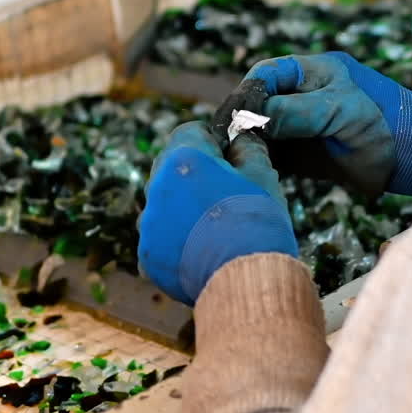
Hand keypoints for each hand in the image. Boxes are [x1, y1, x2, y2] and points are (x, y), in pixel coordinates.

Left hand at [138, 122, 297, 305]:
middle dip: (196, 174)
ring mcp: (149, 224)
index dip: (212, 142)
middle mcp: (157, 187)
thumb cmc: (257, 222)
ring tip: (216, 227)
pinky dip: (178, 240)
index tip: (228, 157)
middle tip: (226, 193)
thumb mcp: (263, 175)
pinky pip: (160, 238)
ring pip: (164, 204)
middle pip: (172, 167)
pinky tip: (203, 250)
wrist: (249, 280)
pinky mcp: (148, 256)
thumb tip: (240, 141)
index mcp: (183, 159)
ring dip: (184, 207)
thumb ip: (248, 149)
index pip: (190, 132)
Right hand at [221, 52, 411, 196]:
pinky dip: (258, 163)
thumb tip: (252, 117)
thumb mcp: (342, 111)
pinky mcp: (301, 155)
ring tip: (234, 159)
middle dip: (241, 120)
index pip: (267, 74)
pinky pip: (270, 155)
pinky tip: (250, 172)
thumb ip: (298, 112)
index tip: (236, 116)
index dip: (248, 92)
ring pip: (259, 131)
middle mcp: (302, 96)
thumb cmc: (386, 124)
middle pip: (257, 103)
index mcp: (313, 72)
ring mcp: (300, 125)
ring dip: (245, 144)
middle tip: (226, 142)